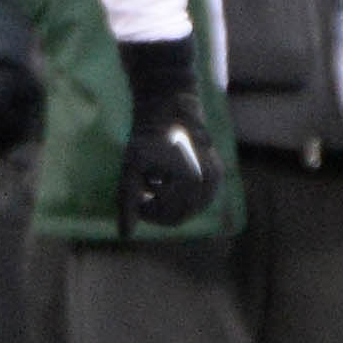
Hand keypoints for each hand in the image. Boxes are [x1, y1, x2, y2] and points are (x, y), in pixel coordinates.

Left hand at [115, 36, 220, 233]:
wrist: (171, 106)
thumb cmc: (147, 136)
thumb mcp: (131, 168)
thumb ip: (128, 202)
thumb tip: (124, 235)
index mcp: (192, 182)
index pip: (170, 218)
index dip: (149, 214)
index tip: (135, 198)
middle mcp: (210, 182)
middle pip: (181, 215)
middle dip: (160, 207)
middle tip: (142, 189)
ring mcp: (217, 178)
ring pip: (190, 208)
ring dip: (170, 201)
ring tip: (154, 180)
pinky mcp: (218, 173)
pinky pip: (198, 197)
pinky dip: (181, 193)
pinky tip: (166, 176)